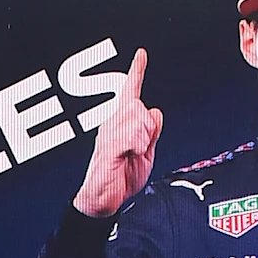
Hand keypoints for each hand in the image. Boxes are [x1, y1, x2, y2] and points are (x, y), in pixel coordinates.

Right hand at [70, 50, 162, 216]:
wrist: (101, 203)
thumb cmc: (119, 179)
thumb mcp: (145, 155)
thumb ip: (151, 134)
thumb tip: (156, 111)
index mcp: (120, 125)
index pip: (129, 93)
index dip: (136, 73)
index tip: (141, 55)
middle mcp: (112, 125)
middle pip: (138, 104)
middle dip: (147, 125)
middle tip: (141, 147)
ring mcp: (109, 135)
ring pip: (137, 117)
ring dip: (143, 137)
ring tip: (134, 153)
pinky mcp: (109, 148)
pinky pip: (133, 135)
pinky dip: (138, 145)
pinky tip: (132, 154)